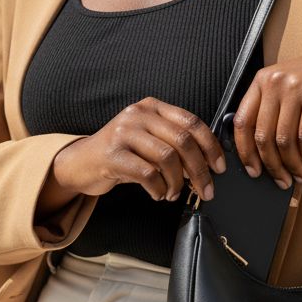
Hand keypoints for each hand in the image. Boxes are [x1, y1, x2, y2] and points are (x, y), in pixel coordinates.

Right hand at [47, 98, 227, 206]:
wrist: (81, 163)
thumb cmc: (122, 154)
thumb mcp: (149, 139)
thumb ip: (175, 143)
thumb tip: (209, 164)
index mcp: (152, 106)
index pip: (192, 121)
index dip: (211, 146)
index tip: (219, 167)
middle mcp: (138, 114)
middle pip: (183, 141)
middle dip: (200, 170)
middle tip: (206, 190)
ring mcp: (123, 132)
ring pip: (167, 158)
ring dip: (178, 182)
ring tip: (175, 193)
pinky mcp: (112, 154)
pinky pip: (148, 174)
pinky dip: (159, 188)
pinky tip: (158, 194)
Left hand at [231, 39, 301, 188]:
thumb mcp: (285, 86)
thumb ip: (269, 109)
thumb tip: (258, 153)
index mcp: (261, 80)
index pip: (241, 122)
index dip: (244, 151)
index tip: (252, 170)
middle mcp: (275, 82)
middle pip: (263, 136)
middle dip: (272, 165)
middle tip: (281, 180)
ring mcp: (296, 89)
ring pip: (284, 141)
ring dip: (292, 164)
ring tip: (299, 174)